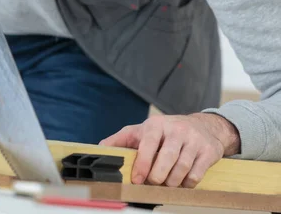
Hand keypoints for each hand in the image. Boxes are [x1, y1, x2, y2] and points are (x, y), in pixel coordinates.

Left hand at [100, 113, 240, 187]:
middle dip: (157, 177)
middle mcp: (176, 129)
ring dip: (172, 182)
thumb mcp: (143, 131)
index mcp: (157, 124)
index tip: (137, 180)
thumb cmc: (166, 132)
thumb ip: (121, 140)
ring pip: (181, 169)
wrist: (202, 126)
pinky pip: (196, 174)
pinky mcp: (208, 150)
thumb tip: (100, 150)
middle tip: (154, 182)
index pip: (148, 144)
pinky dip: (187, 183)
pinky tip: (183, 180)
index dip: (142, 164)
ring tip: (167, 183)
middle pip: (166, 159)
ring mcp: (194, 139)